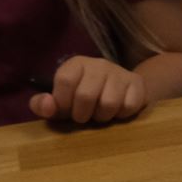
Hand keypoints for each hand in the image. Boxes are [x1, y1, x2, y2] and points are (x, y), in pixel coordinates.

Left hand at [29, 56, 147, 124]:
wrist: (121, 89)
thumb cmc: (83, 98)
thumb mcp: (61, 101)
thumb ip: (44, 105)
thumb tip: (47, 106)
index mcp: (76, 64)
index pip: (64, 80)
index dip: (63, 102)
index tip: (66, 110)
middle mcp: (99, 64)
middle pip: (86, 95)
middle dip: (82, 115)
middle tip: (84, 116)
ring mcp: (120, 72)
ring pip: (108, 104)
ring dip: (103, 117)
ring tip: (101, 114)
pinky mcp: (137, 83)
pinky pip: (128, 107)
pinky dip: (121, 115)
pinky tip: (117, 110)